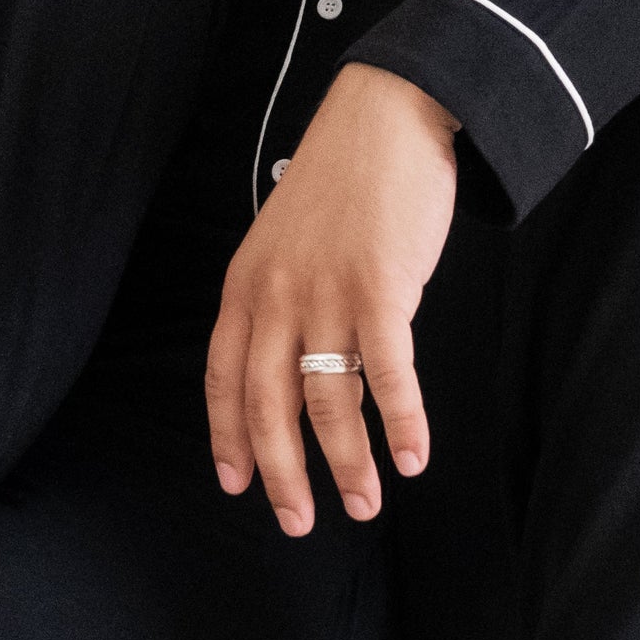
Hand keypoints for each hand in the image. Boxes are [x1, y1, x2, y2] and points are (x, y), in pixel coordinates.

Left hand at [205, 62, 458, 535]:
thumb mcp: (285, 238)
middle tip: (299, 522)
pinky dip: (403, 423)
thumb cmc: (344, 181)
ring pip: (329, 402)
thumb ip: (280, 297)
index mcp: (246, 284)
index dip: (228, 437)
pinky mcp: (381, 288)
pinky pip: (389, 375)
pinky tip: (414, 457)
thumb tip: (291, 362)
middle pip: (268, 406)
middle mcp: (277, 294)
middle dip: (283, 474)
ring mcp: (327, 293)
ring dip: (349, 463)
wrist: (388, 117)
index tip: (237, 485)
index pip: (225, 378)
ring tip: (367, 503)